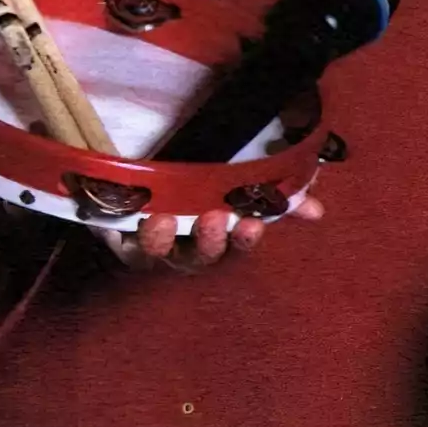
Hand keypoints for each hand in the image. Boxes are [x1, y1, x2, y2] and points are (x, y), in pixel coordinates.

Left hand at [99, 194, 325, 272]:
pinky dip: (120, 232)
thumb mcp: (232, 179)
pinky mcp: (111, 234)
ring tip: (164, 219)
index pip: (235, 245)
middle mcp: (181, 245)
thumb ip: (276, 193)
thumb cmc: (191, 177)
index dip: (244, 240)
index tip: (254, 223)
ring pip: (155, 252)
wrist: (131, 170)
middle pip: (197, 256)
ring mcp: (146, 243)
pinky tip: (128, 215)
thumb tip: (316, 209)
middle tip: (215, 218)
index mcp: (214, 234)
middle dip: (208, 242)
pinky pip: (114, 238)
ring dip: (161, 239)